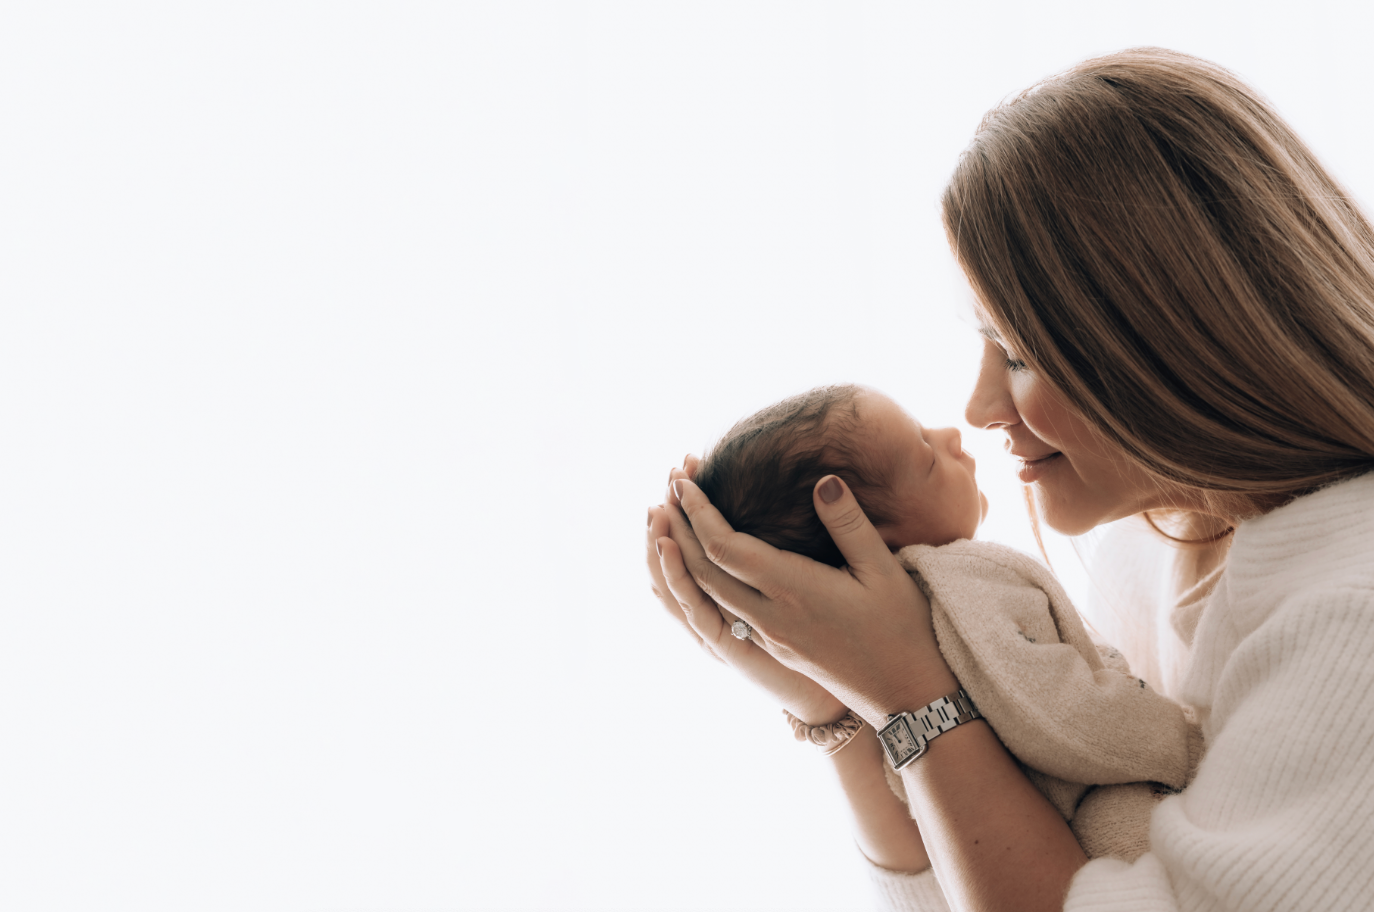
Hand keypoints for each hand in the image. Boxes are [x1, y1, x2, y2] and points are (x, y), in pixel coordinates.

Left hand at [662, 472, 957, 726]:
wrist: (906, 696)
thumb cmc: (902, 629)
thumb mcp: (883, 570)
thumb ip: (849, 523)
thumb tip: (824, 480)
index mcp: (793, 591)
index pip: (725, 548)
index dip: (697, 513)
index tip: (683, 481)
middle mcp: (770, 616)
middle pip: (703, 570)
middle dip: (678, 529)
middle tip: (666, 490)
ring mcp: (768, 636)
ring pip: (707, 594)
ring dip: (683, 557)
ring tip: (670, 522)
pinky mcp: (772, 646)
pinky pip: (721, 611)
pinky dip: (700, 583)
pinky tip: (700, 567)